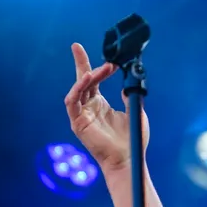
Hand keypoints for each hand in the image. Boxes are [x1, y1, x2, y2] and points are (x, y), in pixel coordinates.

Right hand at [63, 43, 149, 172]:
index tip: (89, 51)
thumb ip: (129, 97)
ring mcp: (82, 114)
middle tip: (79, 48)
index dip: (89, 64)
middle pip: (82, 80)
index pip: (92, 80)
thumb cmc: (133, 139)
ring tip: (101, 68)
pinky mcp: (77, 122)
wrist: (128, 158)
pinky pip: (72, 101)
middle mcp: (89, 107)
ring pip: (78, 88)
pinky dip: (77, 88)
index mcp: (100, 104)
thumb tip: (126, 85)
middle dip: (80, 62)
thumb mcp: (134, 112)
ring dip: (87, 76)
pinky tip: (87, 78)